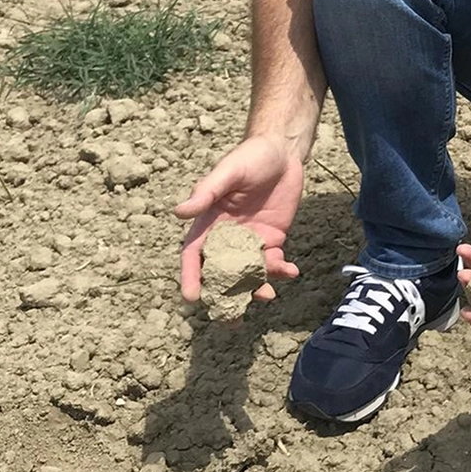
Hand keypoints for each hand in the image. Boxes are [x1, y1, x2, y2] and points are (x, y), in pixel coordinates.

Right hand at [175, 135, 304, 302]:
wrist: (283, 152)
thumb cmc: (249, 157)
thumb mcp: (227, 172)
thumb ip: (206, 192)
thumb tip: (179, 212)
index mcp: (208, 222)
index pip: (194, 254)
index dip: (191, 275)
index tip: (192, 298)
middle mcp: (226, 235)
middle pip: (220, 271)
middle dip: (224, 295)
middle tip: (230, 318)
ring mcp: (250, 240)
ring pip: (248, 272)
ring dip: (255, 287)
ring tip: (266, 296)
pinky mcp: (272, 239)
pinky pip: (273, 262)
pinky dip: (281, 271)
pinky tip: (291, 271)